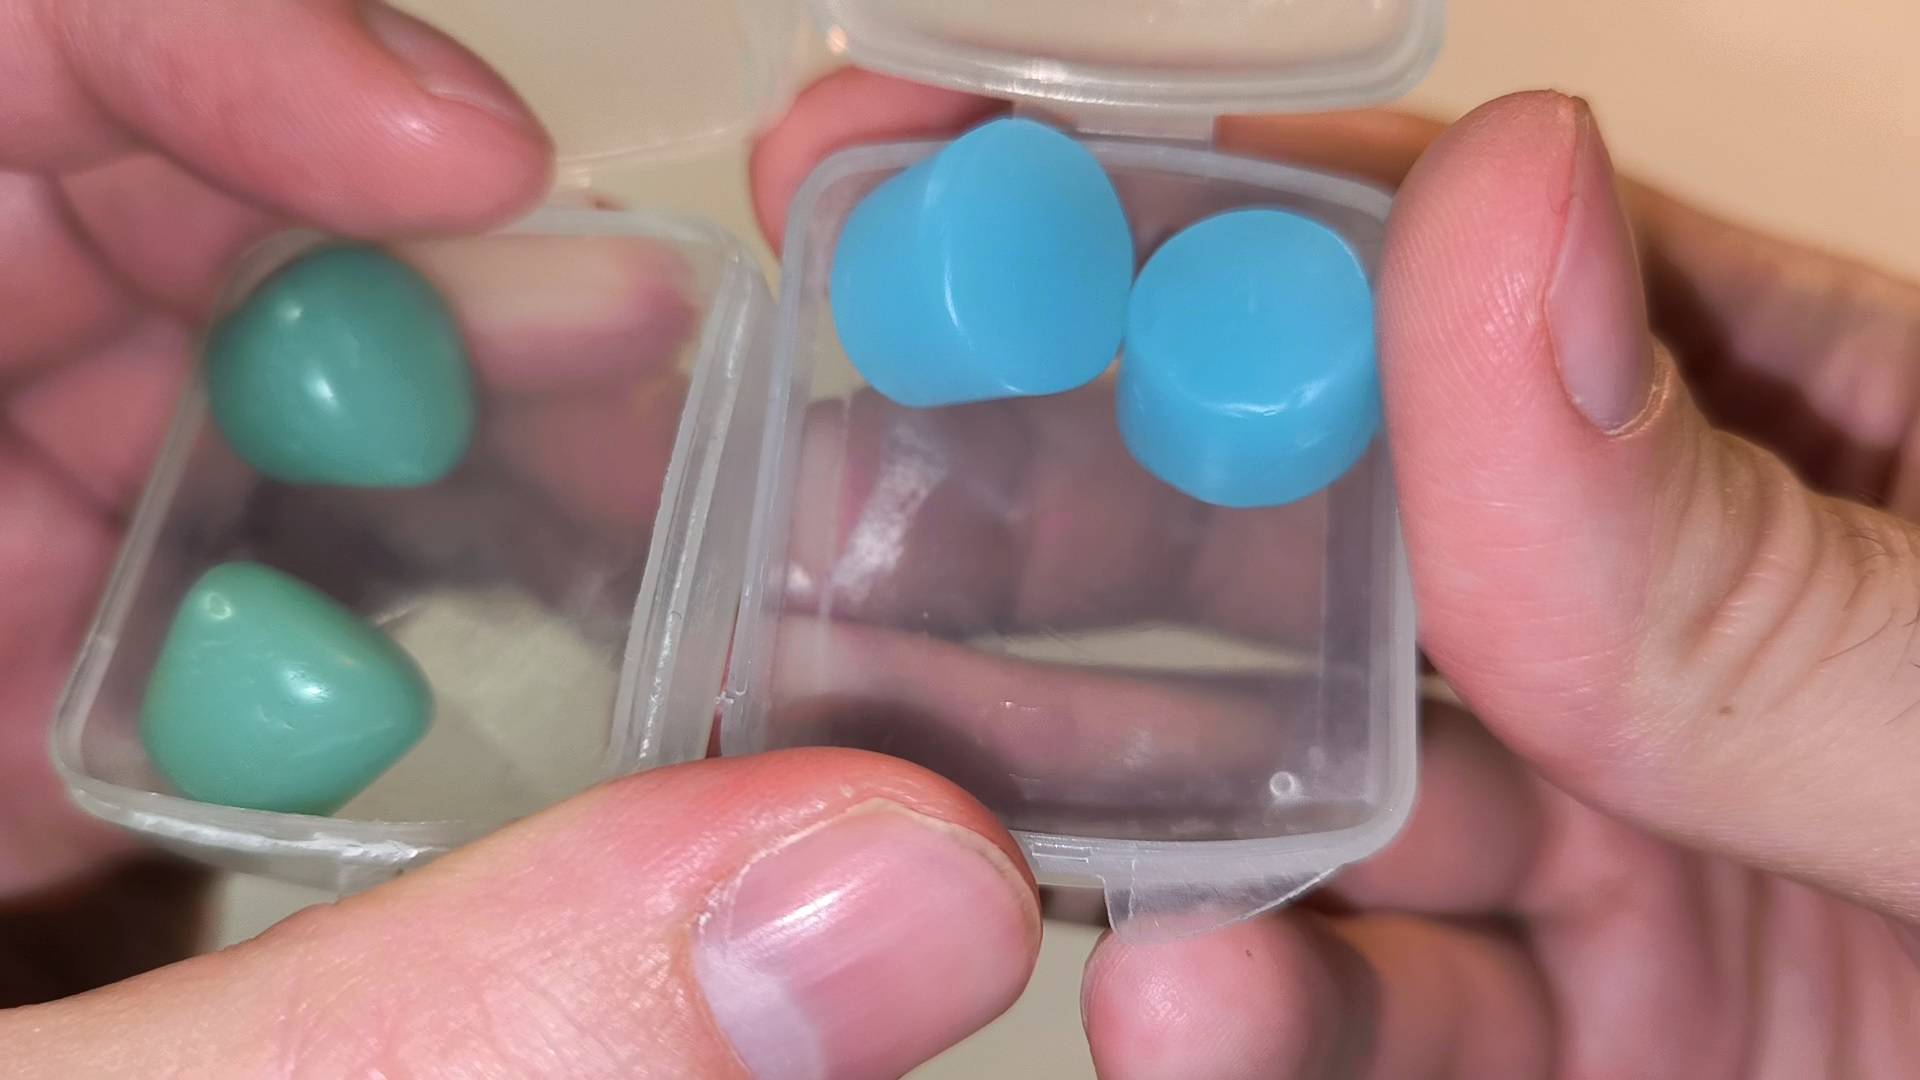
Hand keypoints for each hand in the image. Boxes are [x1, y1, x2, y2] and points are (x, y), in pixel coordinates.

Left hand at [1, 8, 1040, 1075]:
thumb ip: (446, 1030)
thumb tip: (903, 893)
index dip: (203, 44)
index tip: (460, 172)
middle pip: (106, 216)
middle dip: (399, 261)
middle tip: (644, 369)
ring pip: (181, 401)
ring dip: (430, 435)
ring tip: (646, 493)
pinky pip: (192, 586)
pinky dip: (381, 612)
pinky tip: (510, 685)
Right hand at [750, 70, 1919, 1075]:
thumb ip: (1764, 532)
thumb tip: (1480, 209)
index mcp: (1815, 436)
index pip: (1448, 275)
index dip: (1182, 210)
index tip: (922, 170)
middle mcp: (1689, 629)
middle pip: (1319, 533)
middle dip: (1074, 508)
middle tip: (841, 496)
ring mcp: (1636, 864)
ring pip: (1315, 798)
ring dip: (1141, 798)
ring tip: (974, 793)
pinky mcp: (1605, 1060)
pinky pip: (1389, 1024)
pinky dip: (1267, 1019)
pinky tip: (1187, 1004)